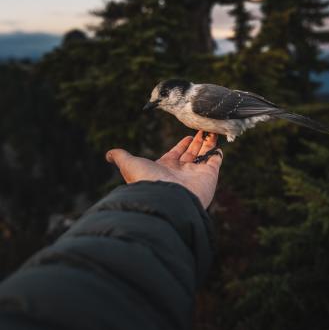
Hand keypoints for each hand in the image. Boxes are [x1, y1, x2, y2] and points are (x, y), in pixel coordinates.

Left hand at [105, 131, 221, 208]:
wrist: (166, 200)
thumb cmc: (147, 181)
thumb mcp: (129, 164)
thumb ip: (121, 156)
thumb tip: (108, 154)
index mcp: (165, 167)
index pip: (176, 153)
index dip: (182, 145)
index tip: (188, 135)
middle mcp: (181, 171)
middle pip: (191, 153)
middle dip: (197, 142)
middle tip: (202, 129)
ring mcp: (195, 174)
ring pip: (203, 154)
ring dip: (208, 142)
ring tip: (211, 129)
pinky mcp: (209, 175)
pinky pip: (215, 161)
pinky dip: (217, 153)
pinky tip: (219, 144)